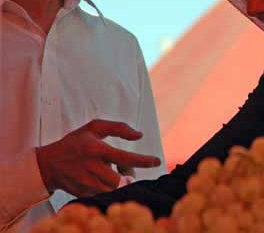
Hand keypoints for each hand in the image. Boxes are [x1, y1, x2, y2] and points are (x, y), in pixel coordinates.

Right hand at [35, 119, 160, 196]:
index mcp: (96, 150)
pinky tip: (103, 178)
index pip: (126, 157)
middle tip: (125, 167)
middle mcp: (92, 168)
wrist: (49, 164)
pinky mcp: (85, 194)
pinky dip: (111, 187)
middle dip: (130, 174)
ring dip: (121, 182)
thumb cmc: (75, 142)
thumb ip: (119, 127)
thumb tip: (140, 135)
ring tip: (113, 171)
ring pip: (116, 189)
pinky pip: (106, 194)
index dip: (144, 161)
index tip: (157, 161)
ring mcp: (87, 184)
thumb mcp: (94, 127)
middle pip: (122, 179)